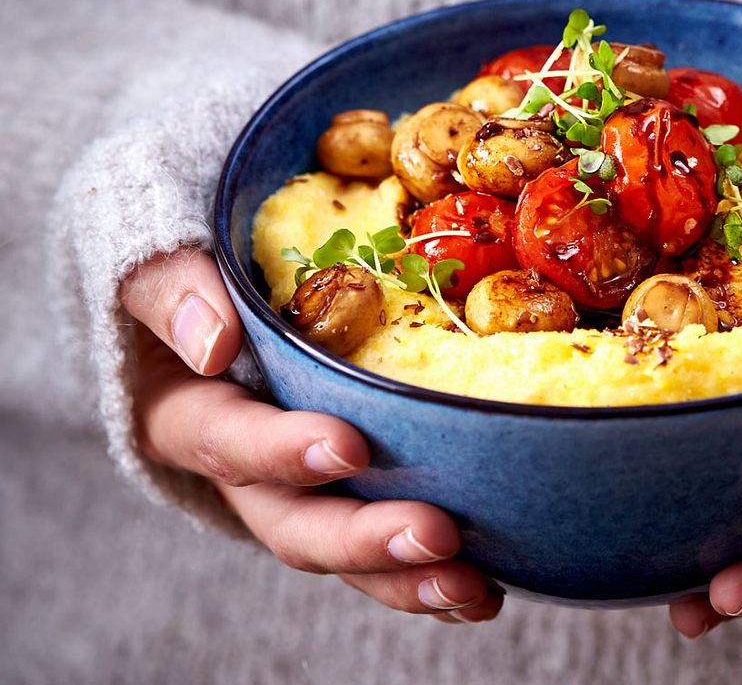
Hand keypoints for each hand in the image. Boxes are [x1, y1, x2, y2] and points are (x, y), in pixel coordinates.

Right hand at [121, 249, 501, 622]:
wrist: (212, 283)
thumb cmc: (190, 261)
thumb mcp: (154, 254)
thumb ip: (172, 287)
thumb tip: (211, 342)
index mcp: (183, 412)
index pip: (227, 440)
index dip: (283, 451)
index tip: (348, 447)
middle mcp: (240, 467)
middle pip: (293, 522)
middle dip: (363, 538)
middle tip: (433, 536)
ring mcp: (294, 487)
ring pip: (343, 550)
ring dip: (406, 577)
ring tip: (472, 589)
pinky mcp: (342, 492)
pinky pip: (378, 546)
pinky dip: (425, 574)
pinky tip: (484, 589)